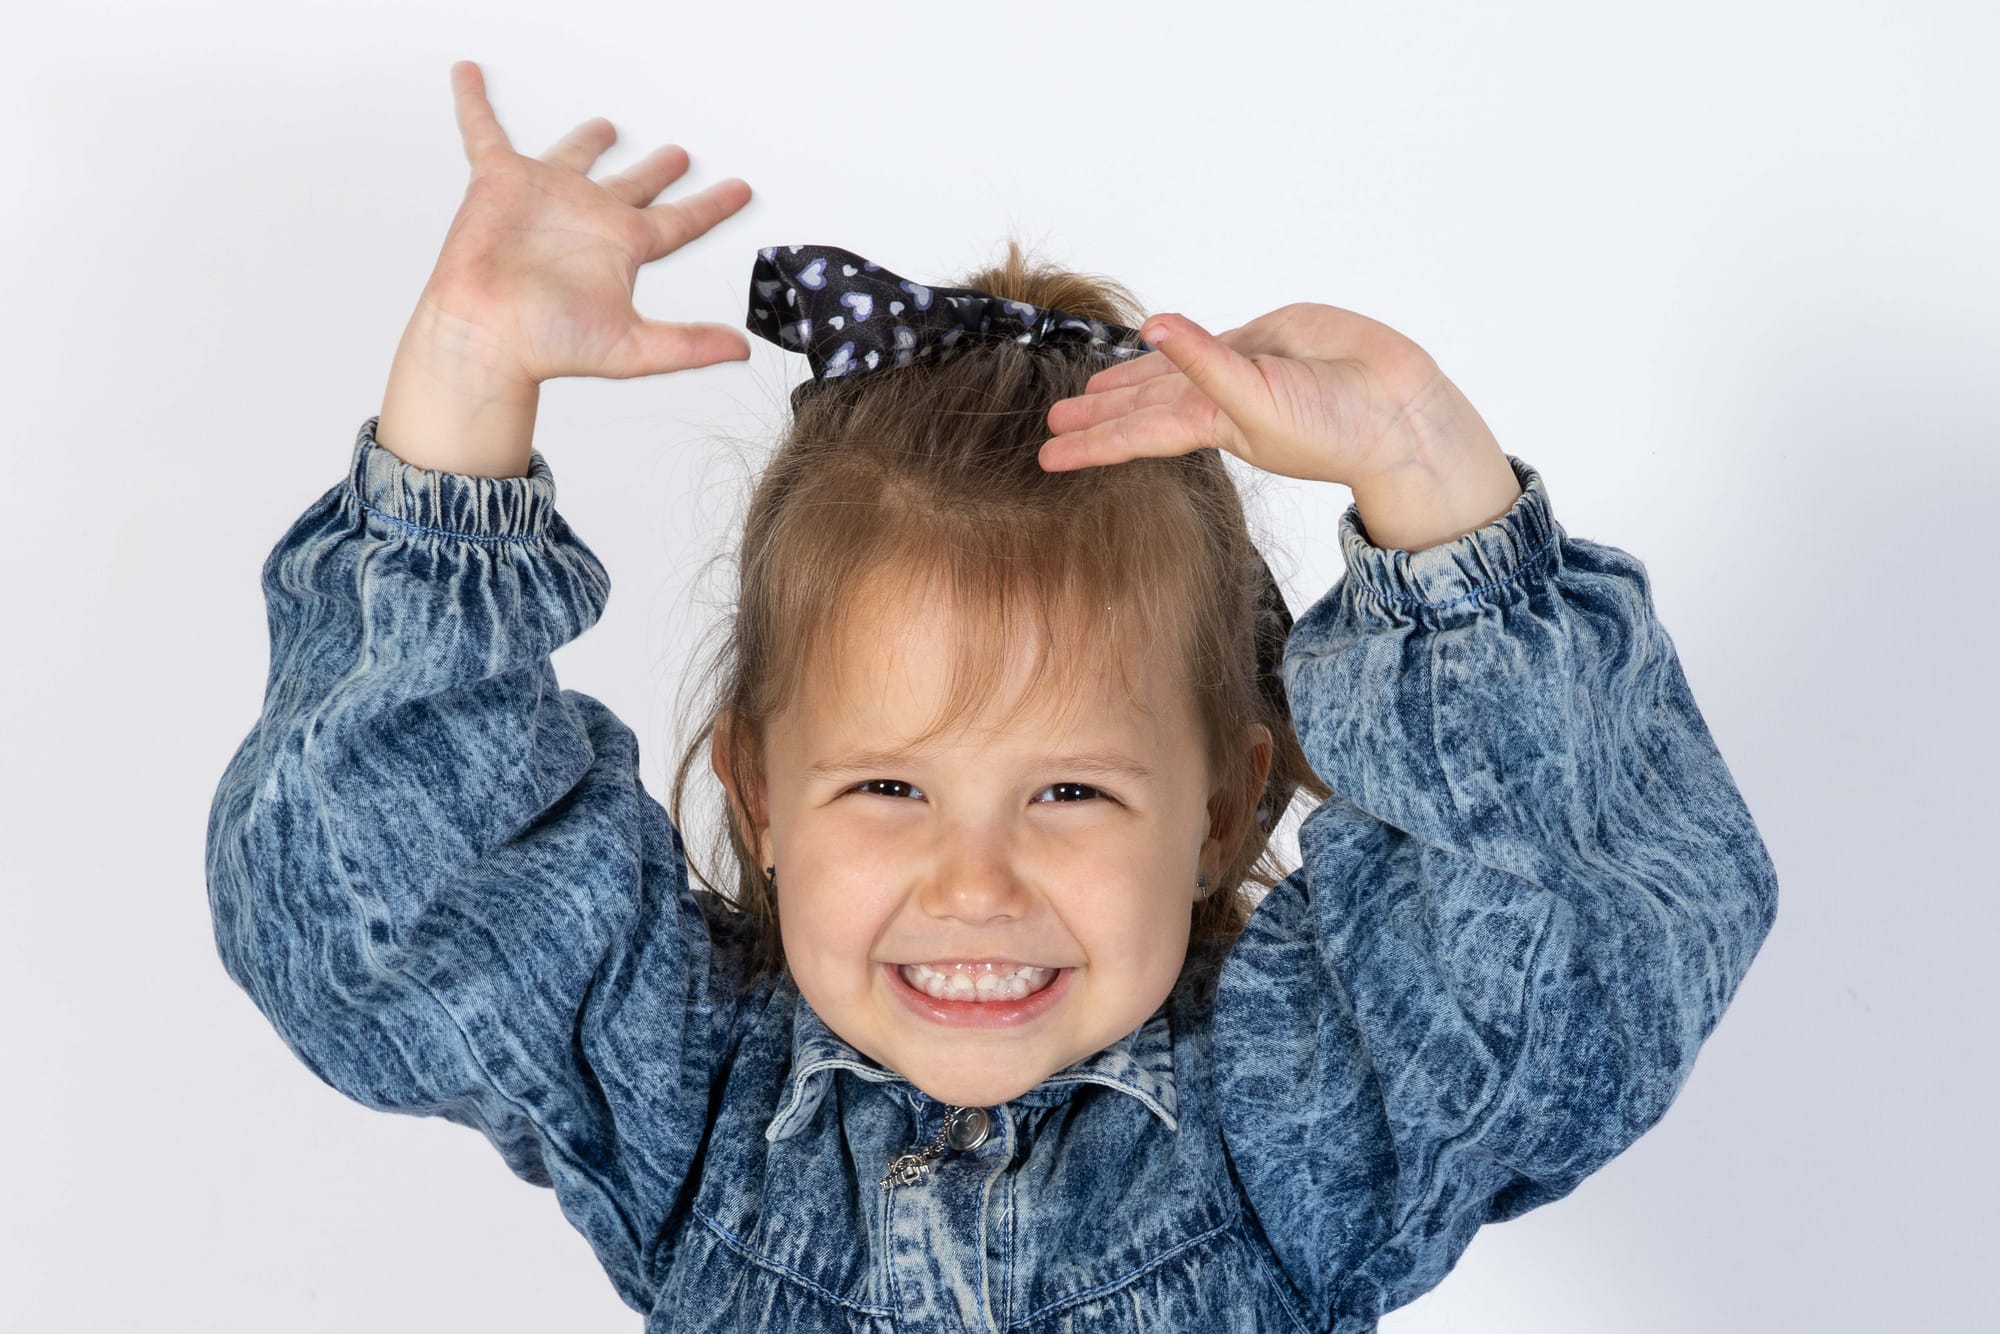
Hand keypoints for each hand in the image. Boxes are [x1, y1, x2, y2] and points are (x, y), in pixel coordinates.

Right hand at [414, 60, 754, 386]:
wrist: (488, 334)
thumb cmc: (549, 343)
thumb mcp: (634, 345)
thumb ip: (689, 344)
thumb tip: (741, 350)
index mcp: (625, 246)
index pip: (682, 221)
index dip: (712, 206)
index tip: (741, 191)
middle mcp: (590, 218)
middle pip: (634, 185)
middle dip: (657, 171)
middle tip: (679, 154)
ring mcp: (546, 197)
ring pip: (574, 157)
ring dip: (588, 141)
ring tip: (607, 126)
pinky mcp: (499, 182)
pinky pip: (485, 132)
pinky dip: (475, 104)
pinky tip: (470, 76)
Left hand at [1037, 303, 1492, 490]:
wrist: (1396, 410)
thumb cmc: (1332, 428)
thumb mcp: (1256, 400)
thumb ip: (1204, 361)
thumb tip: (1153, 327)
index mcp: (1209, 425)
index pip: (1134, 434)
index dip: (1090, 442)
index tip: (1046, 456)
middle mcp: (1217, 398)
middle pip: (1142, 406)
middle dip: (1099, 415)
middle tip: (1053, 423)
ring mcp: (1241, 367)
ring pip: (1170, 372)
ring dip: (1132, 383)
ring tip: (1091, 392)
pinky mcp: (1268, 338)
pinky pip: (1211, 341)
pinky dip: (1181, 342)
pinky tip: (1157, 338)